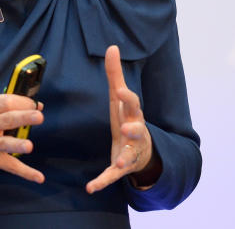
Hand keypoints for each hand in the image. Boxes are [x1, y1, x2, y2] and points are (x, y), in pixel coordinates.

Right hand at [0, 93, 44, 184]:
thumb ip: (2, 106)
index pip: (5, 102)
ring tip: (29, 146)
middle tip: (38, 116)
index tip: (36, 105)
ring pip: (4, 144)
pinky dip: (25, 172)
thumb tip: (32, 105)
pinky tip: (38, 177)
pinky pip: (9, 166)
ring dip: (18, 145)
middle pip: (6, 120)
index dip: (23, 102)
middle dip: (23, 118)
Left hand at [86, 45, 159, 193]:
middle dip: (133, 128)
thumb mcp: (121, 98)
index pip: (132, 103)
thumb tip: (112, 46)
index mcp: (133, 114)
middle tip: (126, 127)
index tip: (122, 90)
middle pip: (136, 128)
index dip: (127, 97)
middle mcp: (135, 132)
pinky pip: (112, 176)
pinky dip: (102, 181)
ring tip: (119, 162)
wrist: (144, 152)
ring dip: (124, 158)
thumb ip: (115, 74)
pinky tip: (91, 188)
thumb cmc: (129, 118)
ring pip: (129, 155)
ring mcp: (130, 151)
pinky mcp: (121, 168)